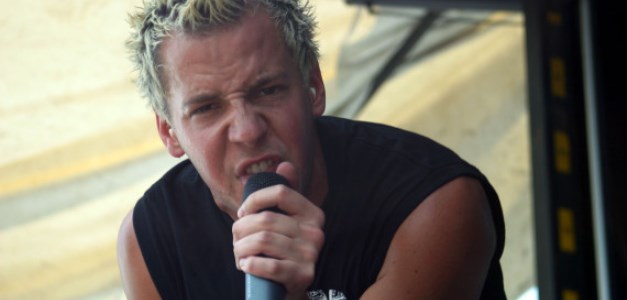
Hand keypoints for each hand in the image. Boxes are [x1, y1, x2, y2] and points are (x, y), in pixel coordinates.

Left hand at [232, 162, 324, 298]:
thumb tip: (285, 165)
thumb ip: (286, 193)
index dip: (255, 200)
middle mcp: (316, 232)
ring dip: (241, 248)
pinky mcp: (303, 275)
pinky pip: (269, 265)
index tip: (243, 212)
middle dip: (241, 228)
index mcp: (313, 213)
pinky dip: (251, 264)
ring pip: (262, 240)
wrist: (292, 286)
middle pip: (266, 219)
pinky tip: (246, 265)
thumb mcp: (287, 220)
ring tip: (239, 253)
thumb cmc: (284, 249)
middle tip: (236, 238)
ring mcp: (311, 254)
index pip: (281, 192)